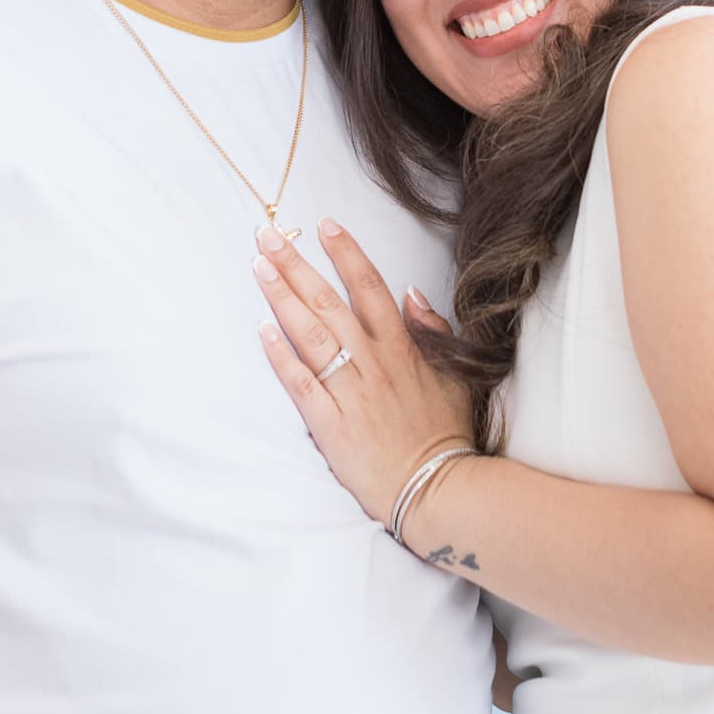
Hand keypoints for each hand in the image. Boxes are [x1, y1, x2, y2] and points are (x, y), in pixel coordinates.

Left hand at [253, 217, 472, 528]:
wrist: (438, 489)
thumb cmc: (444, 432)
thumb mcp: (453, 373)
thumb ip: (432, 330)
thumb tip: (411, 292)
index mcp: (401, 347)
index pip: (369, 287)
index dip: (345, 252)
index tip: (324, 224)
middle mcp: (372, 362)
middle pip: (328, 302)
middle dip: (296, 264)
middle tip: (267, 235)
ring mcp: (350, 392)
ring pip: (310, 335)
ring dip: (282, 298)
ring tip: (259, 267)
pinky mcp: (330, 424)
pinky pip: (301, 384)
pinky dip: (281, 357)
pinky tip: (262, 331)